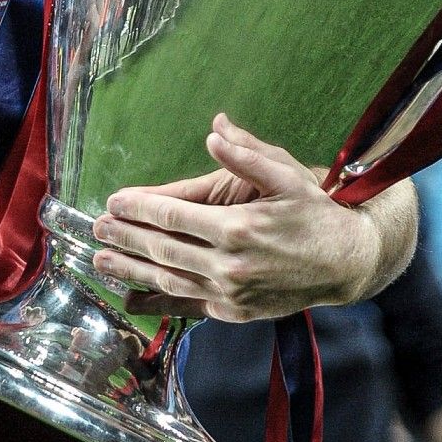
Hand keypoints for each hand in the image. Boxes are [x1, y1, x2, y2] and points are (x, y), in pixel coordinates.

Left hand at [91, 114, 382, 320]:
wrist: (346, 263)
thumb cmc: (315, 212)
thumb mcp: (286, 175)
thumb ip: (246, 154)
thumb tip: (214, 129)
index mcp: (238, 227)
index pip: (173, 215)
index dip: (139, 207)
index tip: (114, 201)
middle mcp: (230, 264)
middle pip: (163, 249)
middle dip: (125, 237)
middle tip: (95, 227)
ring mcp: (230, 293)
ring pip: (168, 280)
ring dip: (130, 271)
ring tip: (100, 260)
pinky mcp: (233, 312)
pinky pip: (187, 306)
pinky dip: (157, 302)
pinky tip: (132, 299)